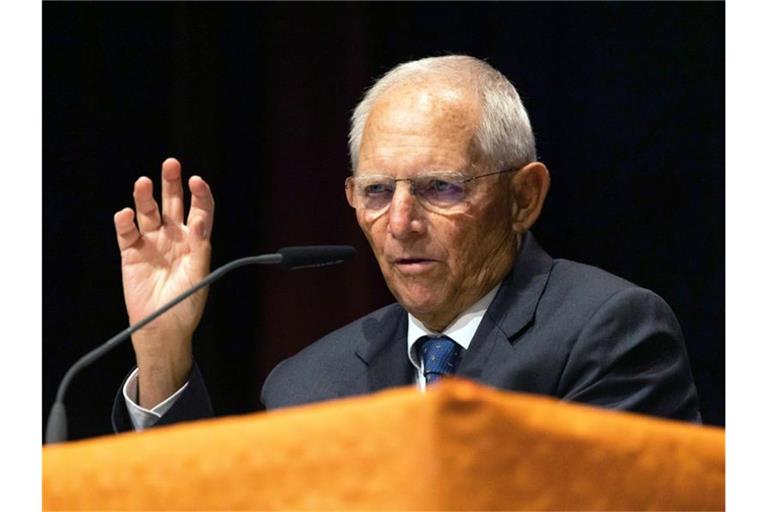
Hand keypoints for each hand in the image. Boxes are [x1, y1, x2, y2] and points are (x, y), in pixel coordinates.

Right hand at [113, 158, 213, 407]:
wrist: (163, 328)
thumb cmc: (186, 304)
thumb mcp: (200, 274)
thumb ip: (200, 247)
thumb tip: (202, 220)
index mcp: (195, 241)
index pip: (199, 211)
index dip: (199, 195)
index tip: (197, 181)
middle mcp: (173, 238)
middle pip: (173, 204)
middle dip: (171, 183)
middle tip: (171, 164)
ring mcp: (152, 243)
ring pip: (148, 213)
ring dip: (145, 197)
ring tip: (143, 182)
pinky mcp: (131, 254)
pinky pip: (127, 233)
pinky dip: (125, 222)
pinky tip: (126, 215)